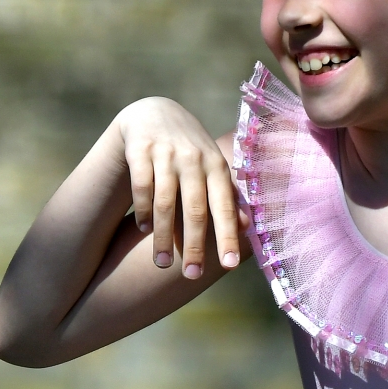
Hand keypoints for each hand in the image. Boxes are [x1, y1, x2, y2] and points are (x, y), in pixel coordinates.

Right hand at [115, 98, 241, 278]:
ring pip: (165, 203)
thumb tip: (247, 227)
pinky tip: (143, 229)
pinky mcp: (140, 150)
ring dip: (162, 237)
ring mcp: (166, 153)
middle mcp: (194, 159)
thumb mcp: (212, 167)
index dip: (228, 236)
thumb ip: (227, 195)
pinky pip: (141, 187)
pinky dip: (142, 211)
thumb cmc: (191, 151)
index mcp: (217, 166)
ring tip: (162, 264)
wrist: (154, 113)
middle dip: (195, 246)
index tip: (230, 266)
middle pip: (195, 210)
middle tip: (193, 275)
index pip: (225, 206)